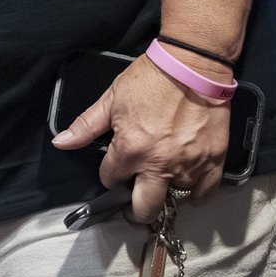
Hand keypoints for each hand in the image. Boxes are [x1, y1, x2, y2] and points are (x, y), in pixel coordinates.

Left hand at [51, 51, 230, 224]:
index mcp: (131, 150)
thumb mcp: (111, 100)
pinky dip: (195, 194)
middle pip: (145, 208)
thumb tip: (61, 144)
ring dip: (166, 192)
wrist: (191, 66)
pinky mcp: (214, 161)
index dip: (110, 175)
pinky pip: (205, 193)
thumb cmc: (150, 79)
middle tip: (133, 206)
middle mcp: (160, 164)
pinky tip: (187, 187)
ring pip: (175, 199)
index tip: (115, 168)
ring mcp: (189, 165)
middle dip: (135, 210)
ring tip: (161, 182)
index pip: (112, 180)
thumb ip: (86, 126)